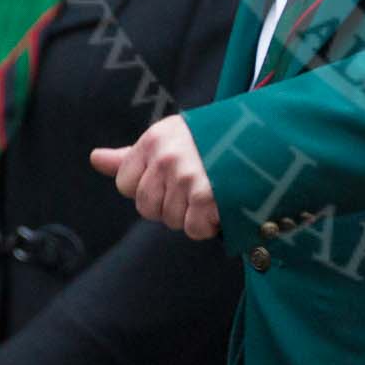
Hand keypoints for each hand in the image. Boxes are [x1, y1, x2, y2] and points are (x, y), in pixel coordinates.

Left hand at [90, 116, 219, 238]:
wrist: (269, 134)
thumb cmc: (216, 137)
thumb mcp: (172, 137)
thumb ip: (132, 155)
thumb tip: (95, 159)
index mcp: (154, 139)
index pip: (125, 184)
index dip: (149, 187)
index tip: (173, 176)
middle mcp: (166, 157)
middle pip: (146, 207)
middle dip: (169, 204)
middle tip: (196, 186)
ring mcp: (187, 177)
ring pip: (171, 220)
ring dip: (192, 214)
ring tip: (214, 190)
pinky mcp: (207, 197)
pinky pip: (193, 230)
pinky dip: (209, 224)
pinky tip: (223, 203)